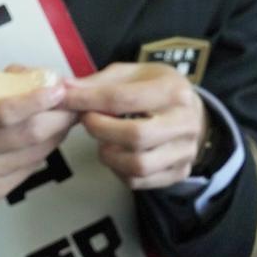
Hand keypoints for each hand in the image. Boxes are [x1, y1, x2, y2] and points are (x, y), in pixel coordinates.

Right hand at [0, 72, 75, 222]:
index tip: (57, 91)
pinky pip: (26, 172)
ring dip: (55, 137)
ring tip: (62, 122)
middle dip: (57, 119)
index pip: (4, 111)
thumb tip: (37, 76)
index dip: (37, 101)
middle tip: (71, 106)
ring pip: (32, 155)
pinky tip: (42, 144)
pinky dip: (40, 155)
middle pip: (25, 135)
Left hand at [61, 63, 208, 190]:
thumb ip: (99, 82)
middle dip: (100, 130)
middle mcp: (185, 123)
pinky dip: (118, 170)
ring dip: (108, 154)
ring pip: (138, 165)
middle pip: (135, 136)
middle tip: (87, 121)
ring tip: (102, 140)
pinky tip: (116, 153)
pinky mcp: (179, 172)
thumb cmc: (157, 89)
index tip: (65, 99)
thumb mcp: (132, 74)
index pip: (124, 98)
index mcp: (174, 91)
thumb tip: (64, 88)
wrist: (192, 112)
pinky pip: (139, 181)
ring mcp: (185, 151)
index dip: (88, 100)